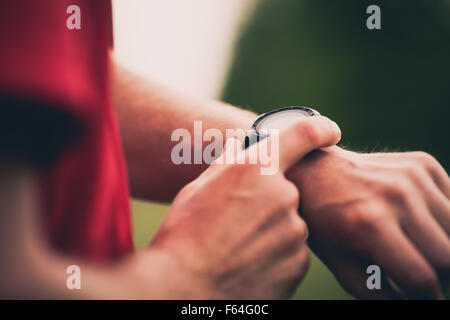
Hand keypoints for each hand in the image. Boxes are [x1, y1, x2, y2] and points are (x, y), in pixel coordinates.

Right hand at [147, 117, 340, 298]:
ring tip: (237, 246)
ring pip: (289, 224)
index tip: (329, 131)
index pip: (304, 134)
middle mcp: (284, 196)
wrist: (183, 288)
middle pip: (287, 191)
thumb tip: (242, 148)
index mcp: (257, 169)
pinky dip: (274, 255)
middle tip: (239, 218)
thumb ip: (229, 164)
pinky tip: (247, 263)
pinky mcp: (297, 265)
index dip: (320, 129)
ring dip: (270, 229)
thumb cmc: (184, 236)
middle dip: (268, 199)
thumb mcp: (199, 188)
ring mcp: (294, 233)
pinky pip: (291, 252)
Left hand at [287, 147, 449, 298]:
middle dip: (440, 277)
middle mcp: (395, 196)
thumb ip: (382, 296)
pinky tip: (421, 225)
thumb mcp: (344, 268)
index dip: (430, 298)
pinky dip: (444, 222)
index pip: (423, 277)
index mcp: (371, 225)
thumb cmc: (327, 226)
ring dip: (444, 249)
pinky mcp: (422, 163)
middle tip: (422, 279)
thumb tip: (418, 303)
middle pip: (447, 256)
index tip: (426, 299)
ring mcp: (411, 175)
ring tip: (421, 253)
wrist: (316, 173)